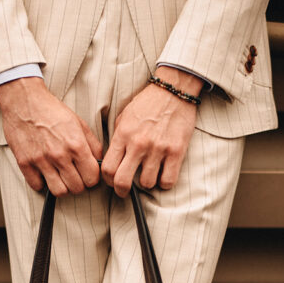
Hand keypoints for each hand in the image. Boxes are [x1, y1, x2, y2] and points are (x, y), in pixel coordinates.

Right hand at [0, 77, 102, 195]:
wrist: (23, 100)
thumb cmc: (51, 110)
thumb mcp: (79, 123)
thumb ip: (92, 144)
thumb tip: (99, 162)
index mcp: (76, 144)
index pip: (92, 178)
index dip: (92, 178)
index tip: (88, 174)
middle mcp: (59, 155)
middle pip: (77, 188)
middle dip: (79, 184)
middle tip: (75, 175)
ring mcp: (41, 160)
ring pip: (59, 192)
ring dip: (62, 187)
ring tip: (61, 177)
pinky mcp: (25, 163)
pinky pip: (37, 186)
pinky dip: (42, 183)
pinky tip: (44, 173)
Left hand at [101, 66, 202, 197]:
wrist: (174, 90)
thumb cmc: (148, 103)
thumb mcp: (124, 116)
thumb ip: (118, 138)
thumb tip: (112, 159)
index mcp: (123, 135)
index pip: (107, 168)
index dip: (107, 180)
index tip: (111, 181)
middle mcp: (139, 143)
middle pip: (123, 181)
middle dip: (121, 191)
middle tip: (124, 191)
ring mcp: (158, 149)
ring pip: (146, 183)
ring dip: (146, 183)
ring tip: (148, 175)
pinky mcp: (176, 151)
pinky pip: (167, 181)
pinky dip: (164, 183)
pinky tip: (162, 174)